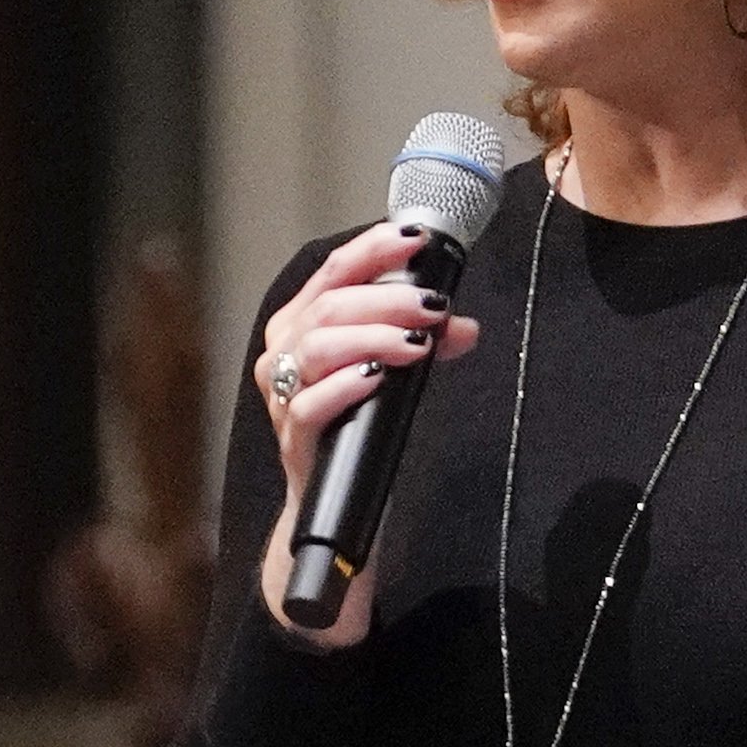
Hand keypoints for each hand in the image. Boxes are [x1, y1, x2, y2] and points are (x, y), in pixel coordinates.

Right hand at [252, 222, 483, 648]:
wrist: (335, 507)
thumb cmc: (358, 428)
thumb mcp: (393, 374)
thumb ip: (423, 342)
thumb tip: (464, 325)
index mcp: (300, 326)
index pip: (332, 271)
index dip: (373, 249)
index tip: (415, 239)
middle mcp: (282, 355)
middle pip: (329, 307)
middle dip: (387, 298)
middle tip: (435, 305)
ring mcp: (283, 398)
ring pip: (316, 348)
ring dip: (373, 337)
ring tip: (418, 342)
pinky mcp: (294, 440)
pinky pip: (308, 405)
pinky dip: (346, 386)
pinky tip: (379, 377)